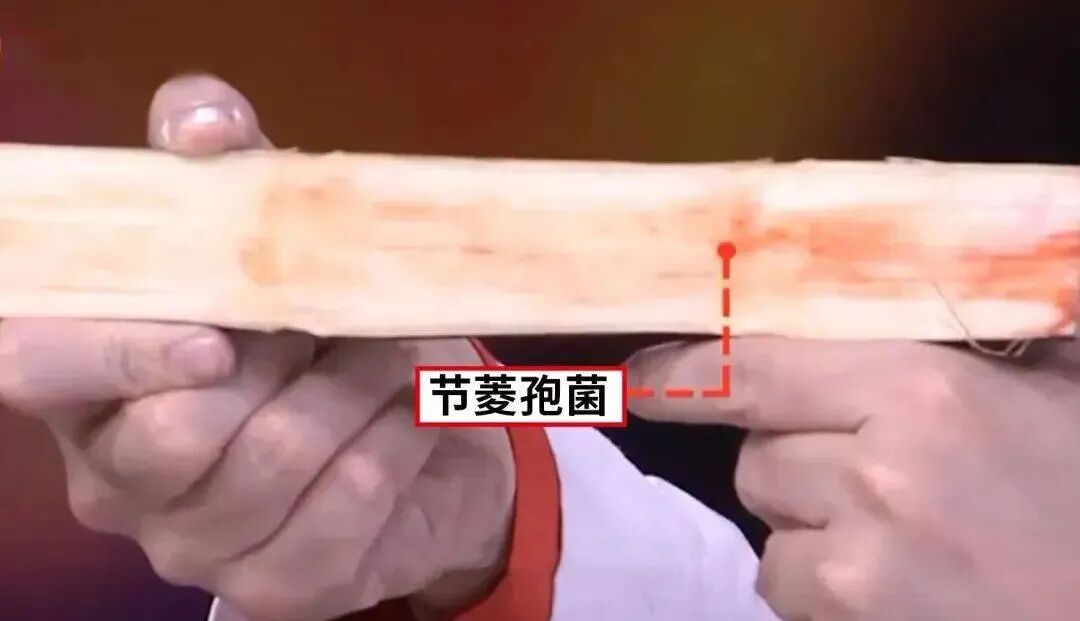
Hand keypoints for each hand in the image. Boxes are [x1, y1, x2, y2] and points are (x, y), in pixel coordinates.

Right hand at [0, 74, 514, 620]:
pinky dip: (401, 432)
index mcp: (89, 386)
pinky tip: (409, 415)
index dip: (110, 352)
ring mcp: (199, 546)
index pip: (36, 372)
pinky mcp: (283, 586)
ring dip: (358, 384)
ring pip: (278, 457)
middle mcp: (120, 480)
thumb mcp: (270, 241)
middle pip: (174, 431)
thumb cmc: (318, 337)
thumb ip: (222, 170)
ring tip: (388, 353)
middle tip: (338, 322)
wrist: (416, 439)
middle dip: (282, 356)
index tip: (212, 333)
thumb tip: (203, 119)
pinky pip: (353, 495)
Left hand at [627, 334, 1079, 620]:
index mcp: (921, 393)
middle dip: (795, 458)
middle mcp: (876, 473)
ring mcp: (860, 562)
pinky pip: (786, 587)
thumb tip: (889, 265)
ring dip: (809, 526)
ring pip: (768, 527)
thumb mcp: (1050, 387)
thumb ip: (965, 332)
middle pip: (757, 456)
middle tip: (874, 473)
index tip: (640, 380)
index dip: (686, 374)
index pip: (753, 371)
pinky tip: (896, 584)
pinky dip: (820, 586)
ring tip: (898, 535)